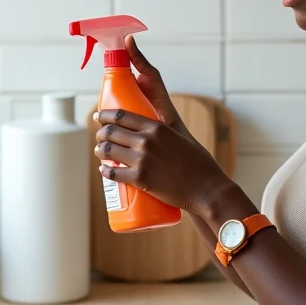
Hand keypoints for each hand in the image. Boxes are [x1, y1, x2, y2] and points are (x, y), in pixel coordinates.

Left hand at [94, 35, 234, 217]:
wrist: (207, 189)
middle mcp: (147, 140)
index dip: (105, 115)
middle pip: (111, 131)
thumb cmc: (199, 162)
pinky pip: (112, 173)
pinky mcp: (140, 180)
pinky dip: (105, 170)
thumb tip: (153, 123)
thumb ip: (167, 126)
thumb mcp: (182, 135)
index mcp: (157, 127)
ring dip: (100, 150)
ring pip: (107, 151)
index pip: (121, 115)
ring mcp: (142, 160)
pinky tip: (104, 169)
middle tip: (100, 137)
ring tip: (101, 152)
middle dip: (100, 133)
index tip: (98, 117)